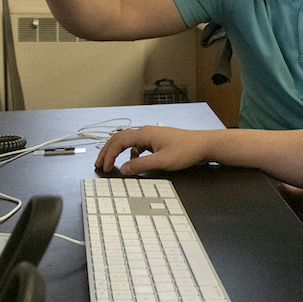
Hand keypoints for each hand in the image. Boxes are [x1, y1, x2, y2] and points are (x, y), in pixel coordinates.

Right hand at [94, 126, 212, 175]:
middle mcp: (146, 132)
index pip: (118, 141)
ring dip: (117, 152)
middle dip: (107, 151)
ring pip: (127, 141)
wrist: (204, 144)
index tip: (104, 167)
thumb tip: (124, 169)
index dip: (108, 155)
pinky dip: (130, 153)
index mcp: (144, 133)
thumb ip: (141, 165)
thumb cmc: (187, 150)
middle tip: (98, 163)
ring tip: (110, 162)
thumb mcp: (162, 161)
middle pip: (119, 139)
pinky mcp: (157, 141)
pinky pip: (137, 145)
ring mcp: (151, 136)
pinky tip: (133, 161)